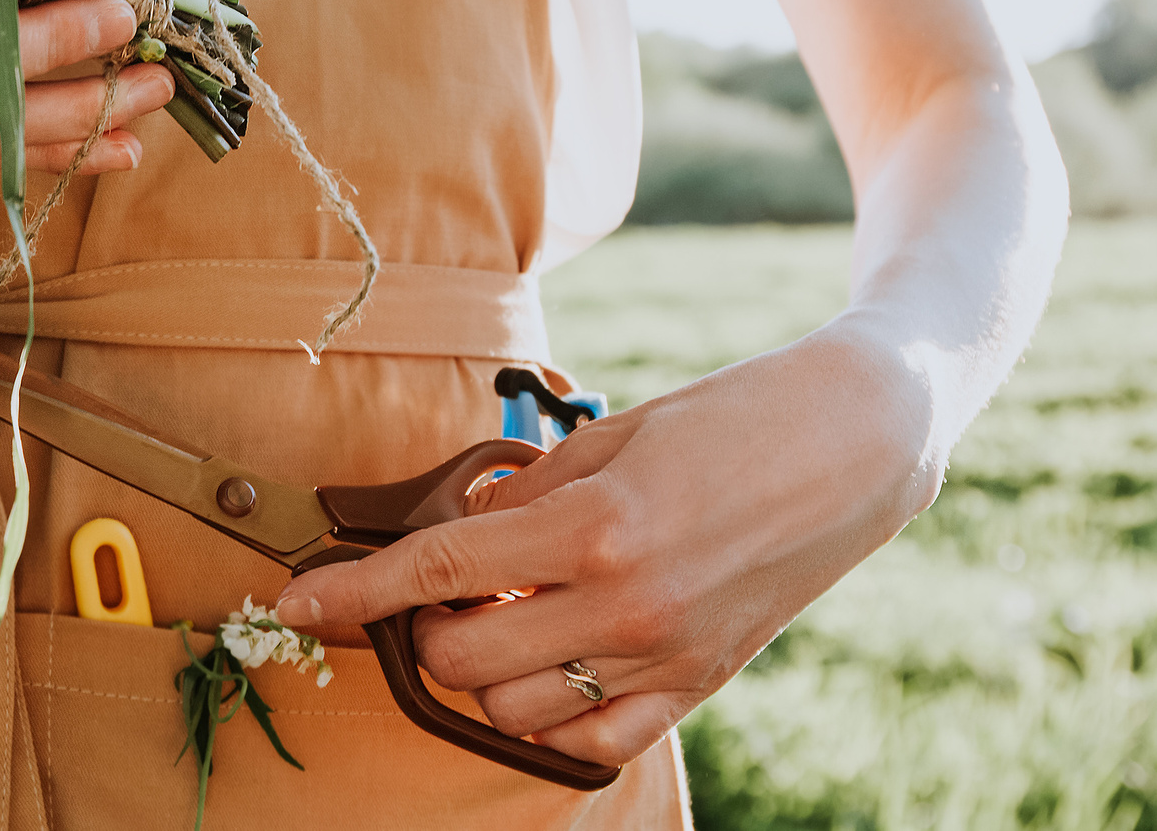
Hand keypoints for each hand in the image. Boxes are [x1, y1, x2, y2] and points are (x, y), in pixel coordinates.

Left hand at [274, 327, 940, 769]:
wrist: (857, 445)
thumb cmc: (731, 417)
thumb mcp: (612, 435)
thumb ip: (527, 493)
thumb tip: (462, 527)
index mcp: (593, 527)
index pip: (438, 571)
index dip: (355, 590)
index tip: (299, 598)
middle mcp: (623, 605)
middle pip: (460, 658)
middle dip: (418, 629)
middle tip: (432, 586)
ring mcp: (663, 655)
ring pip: (513, 708)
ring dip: (480, 669)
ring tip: (499, 611)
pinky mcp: (699, 683)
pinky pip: (592, 739)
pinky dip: (548, 715)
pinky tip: (546, 663)